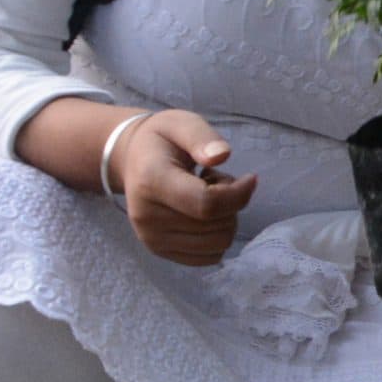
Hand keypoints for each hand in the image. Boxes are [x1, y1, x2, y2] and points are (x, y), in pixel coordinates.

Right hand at [115, 111, 258, 266]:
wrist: (132, 159)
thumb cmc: (163, 139)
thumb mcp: (182, 123)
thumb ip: (202, 137)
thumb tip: (221, 155)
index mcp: (151, 181)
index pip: (207, 204)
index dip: (238, 194)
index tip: (250, 178)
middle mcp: (146, 216)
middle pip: (217, 226)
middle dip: (231, 203)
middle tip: (215, 180)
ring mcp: (151, 238)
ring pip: (218, 244)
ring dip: (225, 219)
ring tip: (206, 195)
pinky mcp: (159, 251)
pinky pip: (210, 257)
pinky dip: (216, 236)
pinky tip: (201, 214)